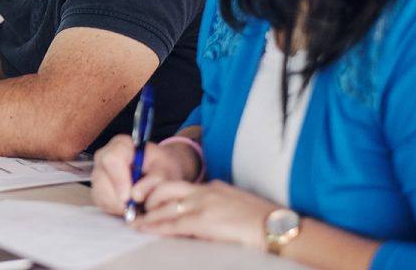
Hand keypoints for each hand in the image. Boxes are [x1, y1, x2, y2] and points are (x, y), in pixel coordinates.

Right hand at [91, 134, 186, 215]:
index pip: (112, 159)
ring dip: (116, 206)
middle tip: (133, 209)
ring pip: (99, 192)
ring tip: (134, 209)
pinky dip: (114, 210)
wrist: (158, 171)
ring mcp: (99, 172)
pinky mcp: (98, 188)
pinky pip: (100, 202)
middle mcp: (105, 156)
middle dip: (116, 198)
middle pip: (100, 178)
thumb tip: (136, 195)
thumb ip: (155, 179)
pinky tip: (128, 209)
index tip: (129, 197)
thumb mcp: (165, 168)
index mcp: (121, 145)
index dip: (119, 179)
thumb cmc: (161, 166)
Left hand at [134, 179, 276, 249]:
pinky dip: (157, 226)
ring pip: (166, 206)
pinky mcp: (204, 221)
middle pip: (167, 188)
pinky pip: (173, 223)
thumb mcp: (236, 207)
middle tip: (138, 207)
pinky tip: (146, 229)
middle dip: (149, 197)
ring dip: (148, 215)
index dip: (162, 193)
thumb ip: (217, 208)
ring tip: (136, 222)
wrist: (279, 228)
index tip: (151, 199)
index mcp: (214, 187)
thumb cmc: (264, 222)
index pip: (182, 186)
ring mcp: (204, 205)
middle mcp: (206, 192)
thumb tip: (203, 221)